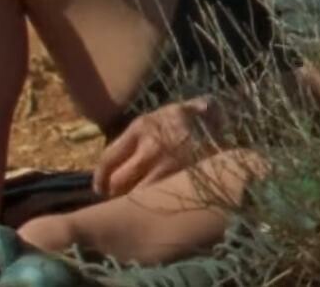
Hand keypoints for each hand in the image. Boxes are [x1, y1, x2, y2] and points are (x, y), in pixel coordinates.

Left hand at [93, 96, 224, 197]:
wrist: (220, 117)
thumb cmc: (181, 119)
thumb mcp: (153, 120)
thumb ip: (131, 140)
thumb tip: (107, 171)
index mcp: (140, 127)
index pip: (108, 159)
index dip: (99, 179)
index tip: (99, 188)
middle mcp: (152, 146)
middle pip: (119, 182)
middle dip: (114, 192)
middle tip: (116, 197)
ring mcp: (170, 163)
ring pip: (139, 194)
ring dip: (134, 200)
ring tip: (137, 202)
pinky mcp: (185, 176)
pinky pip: (161, 196)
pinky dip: (155, 201)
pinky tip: (157, 200)